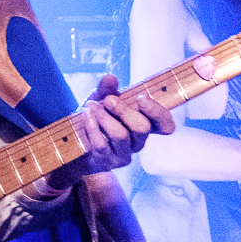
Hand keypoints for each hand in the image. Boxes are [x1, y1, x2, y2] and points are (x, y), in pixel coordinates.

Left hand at [44, 75, 175, 190]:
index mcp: (144, 125)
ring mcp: (123, 154)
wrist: (75, 145)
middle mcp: (138, 142)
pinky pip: (101, 144)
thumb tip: (111, 79)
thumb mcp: (100, 101)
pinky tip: (85, 115)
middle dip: (124, 110)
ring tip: (91, 106)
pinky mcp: (107, 162)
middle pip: (142, 128)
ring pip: (121, 135)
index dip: (158, 113)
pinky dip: (92, 126)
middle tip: (108, 100)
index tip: (141, 99)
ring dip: (105, 117)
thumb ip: (106, 90)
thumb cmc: (95, 120)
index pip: (165, 125)